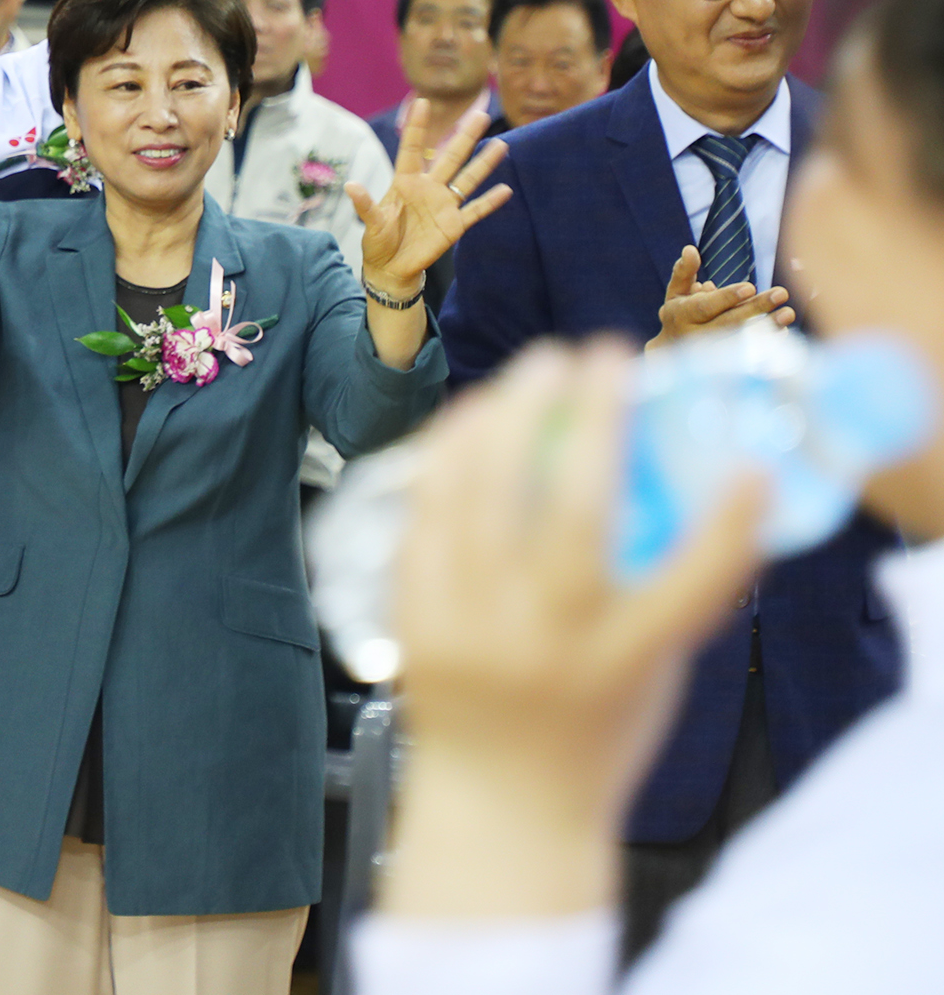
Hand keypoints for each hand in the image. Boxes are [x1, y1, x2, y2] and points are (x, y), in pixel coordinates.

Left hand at [349, 102, 510, 294]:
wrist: (392, 267)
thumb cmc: (378, 241)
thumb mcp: (370, 223)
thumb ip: (365, 205)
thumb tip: (350, 186)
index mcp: (405, 182)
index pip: (413, 149)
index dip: (418, 127)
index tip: (423, 102)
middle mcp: (428, 188)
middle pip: (450, 158)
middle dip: (464, 137)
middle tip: (480, 115)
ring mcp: (443, 205)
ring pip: (468, 179)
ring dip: (484, 164)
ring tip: (501, 145)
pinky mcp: (454, 225)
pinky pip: (475, 210)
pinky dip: (490, 202)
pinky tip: (505, 190)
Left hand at [382, 343, 764, 916]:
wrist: (498, 808)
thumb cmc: (591, 733)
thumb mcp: (651, 673)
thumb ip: (662, 588)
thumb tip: (684, 479)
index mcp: (622, 665)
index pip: (691, 587)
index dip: (728, 524)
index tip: (750, 466)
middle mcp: (544, 643)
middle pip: (570, 511)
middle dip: (587, 417)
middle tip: (591, 357)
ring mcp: (471, 628)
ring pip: (480, 495)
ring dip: (506, 416)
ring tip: (528, 373)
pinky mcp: (414, 618)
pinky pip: (424, 516)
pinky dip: (447, 458)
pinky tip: (468, 422)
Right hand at [647, 245, 793, 349]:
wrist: (672, 354)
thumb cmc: (680, 315)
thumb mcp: (676, 292)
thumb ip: (684, 272)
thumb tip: (690, 249)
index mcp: (681, 316)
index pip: (705, 307)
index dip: (726, 298)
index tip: (750, 287)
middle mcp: (695, 336)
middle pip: (727, 323)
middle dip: (755, 308)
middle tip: (781, 293)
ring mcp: (710, 355)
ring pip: (741, 341)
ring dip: (767, 327)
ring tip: (788, 313)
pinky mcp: (724, 365)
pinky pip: (749, 356)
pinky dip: (767, 344)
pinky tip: (783, 331)